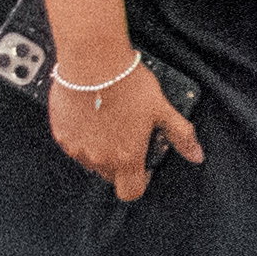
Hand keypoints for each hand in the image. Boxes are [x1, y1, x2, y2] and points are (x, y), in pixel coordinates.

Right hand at [46, 47, 203, 202]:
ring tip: (110, 121)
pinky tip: (92, 116)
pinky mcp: (60, 134)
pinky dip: (82, 136)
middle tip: (128, 136)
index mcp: (126, 157)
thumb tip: (196, 154)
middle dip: (120, 162)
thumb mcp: (163, 109)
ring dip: (100, 149)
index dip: (139, 182)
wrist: (93, 64)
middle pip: (110, 175)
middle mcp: (98, 158)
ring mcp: (76, 147)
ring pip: (90, 160)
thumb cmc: (127, 84)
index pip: (131, 191)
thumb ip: (181, 135)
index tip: (142, 168)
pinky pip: (72, 144)